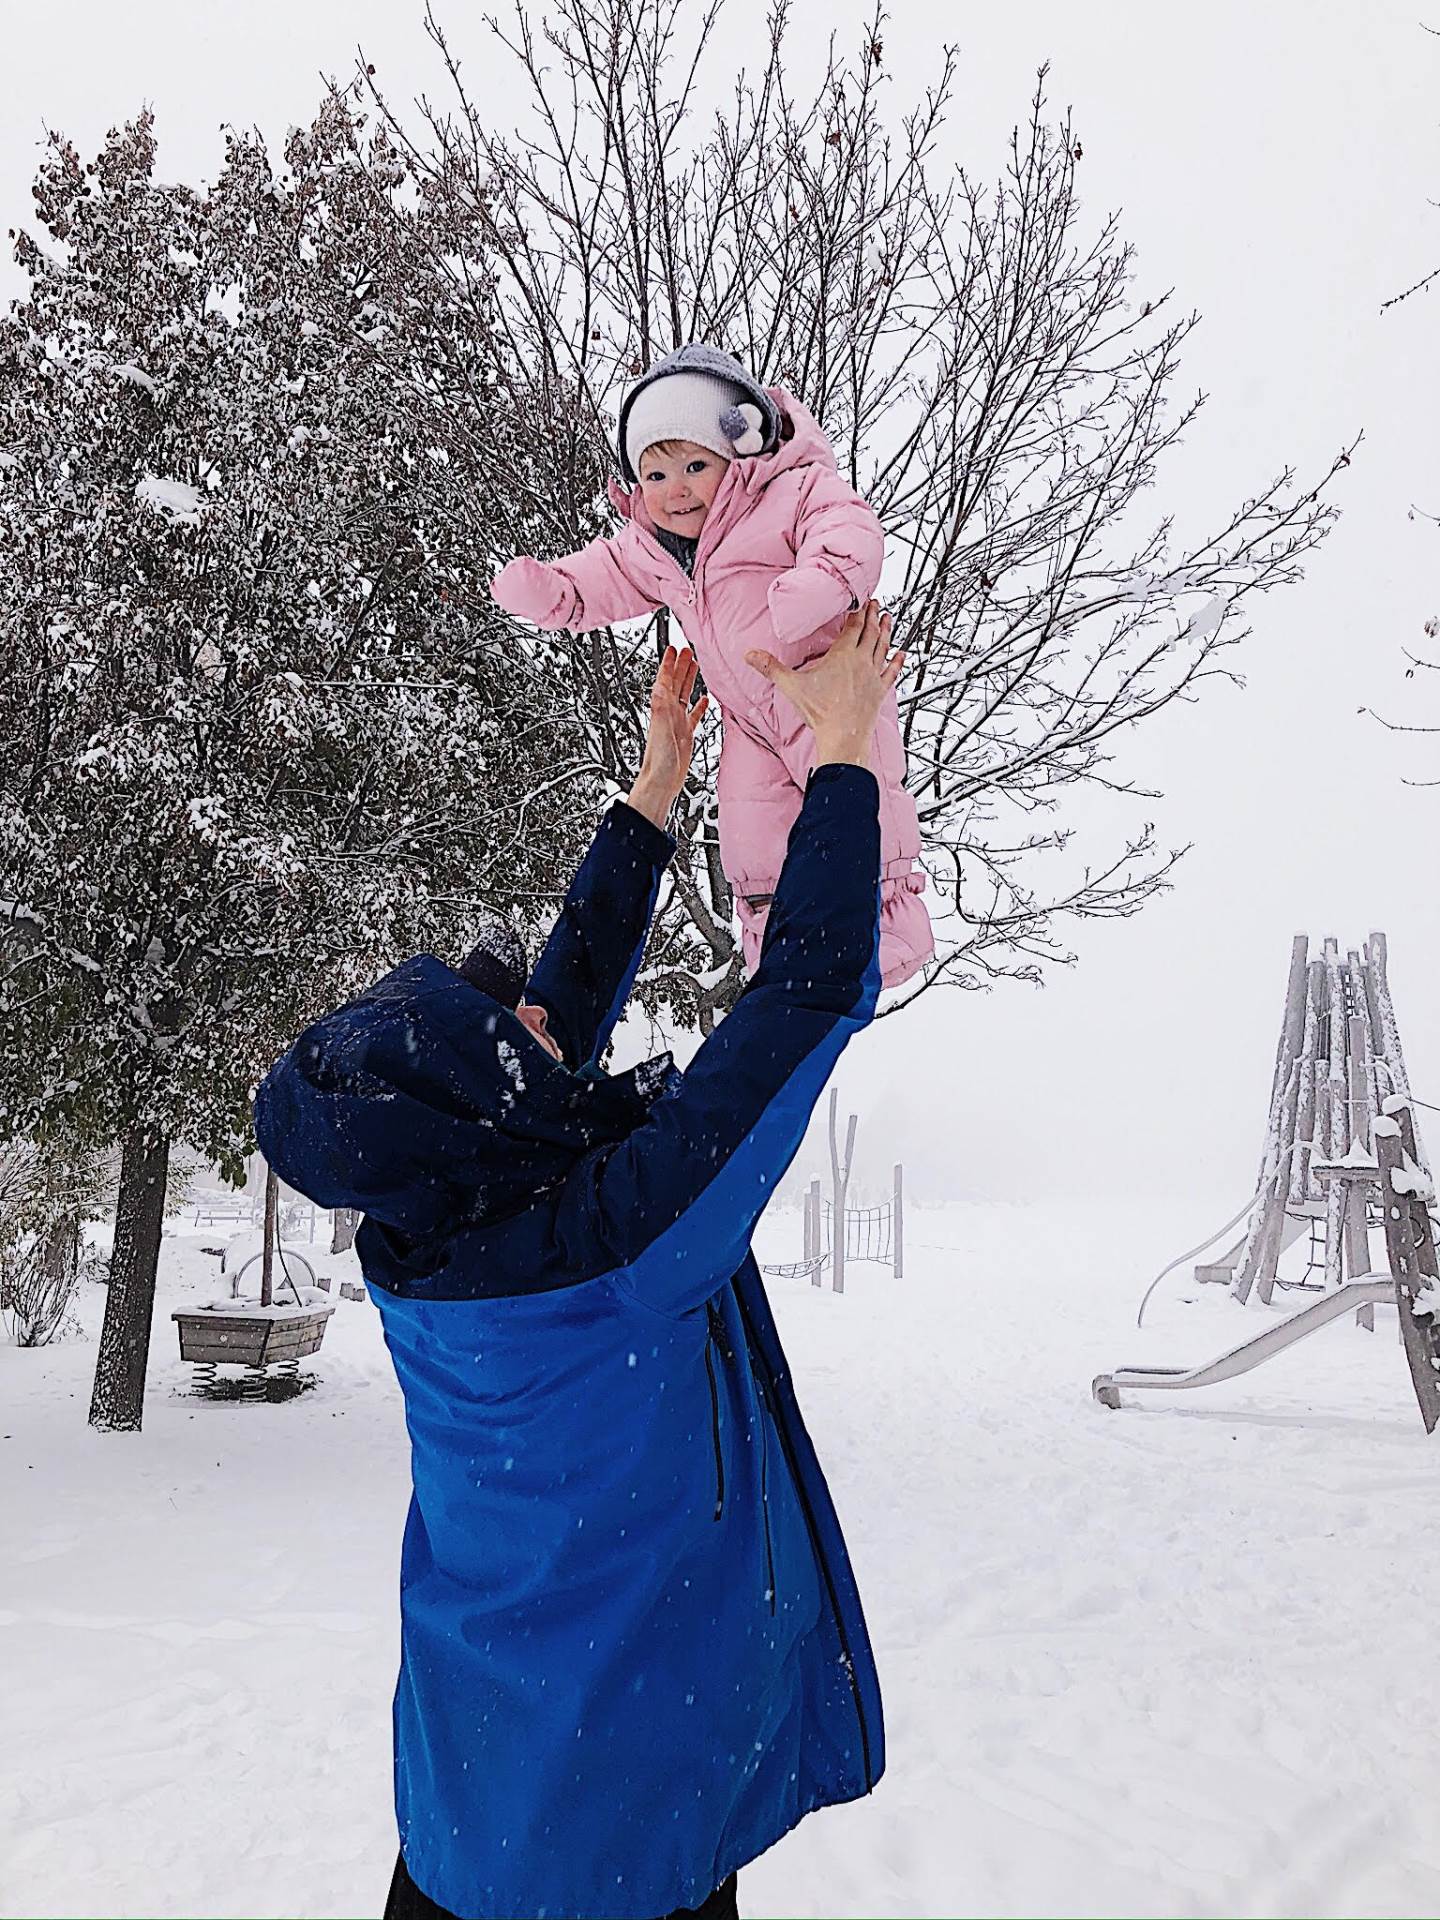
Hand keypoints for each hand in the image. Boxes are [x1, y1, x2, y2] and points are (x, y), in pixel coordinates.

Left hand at [626, 645, 708, 827]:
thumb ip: (660, 709)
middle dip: (680, 666)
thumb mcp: (661, 731)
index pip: (665, 680)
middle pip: (675, 683)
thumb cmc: (659, 762)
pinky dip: (699, 706)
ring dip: (689, 680)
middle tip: (687, 650)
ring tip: (695, 665)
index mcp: (662, 710)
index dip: (669, 664)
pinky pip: (693, 716)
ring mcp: (677, 723)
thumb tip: (659, 685)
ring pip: (684, 695)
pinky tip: (704, 700)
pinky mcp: (685, 735)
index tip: (673, 648)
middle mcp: (669, 714)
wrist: (661, 782)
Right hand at [745, 600, 903, 769]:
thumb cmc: (821, 713)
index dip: (857, 612)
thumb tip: (750, 655)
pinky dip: (897, 661)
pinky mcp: (880, 691)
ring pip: (883, 647)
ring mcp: (873, 676)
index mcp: (843, 656)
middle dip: (873, 616)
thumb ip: (771, 668)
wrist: (843, 737)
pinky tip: (901, 654)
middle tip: (876, 603)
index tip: (860, 601)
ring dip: (886, 631)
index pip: (853, 627)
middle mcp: (862, 662)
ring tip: (888, 618)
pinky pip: (891, 672)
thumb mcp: (792, 687)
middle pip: (870, 632)